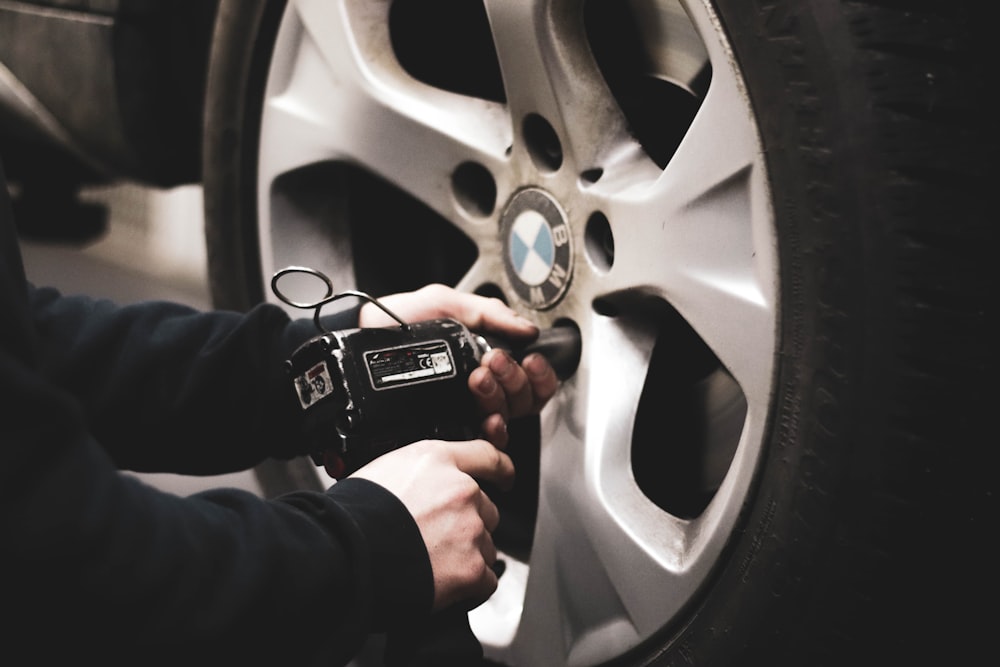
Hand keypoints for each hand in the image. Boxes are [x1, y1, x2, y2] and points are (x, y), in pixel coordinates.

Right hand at [351, 438, 514, 610]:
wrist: (343, 556)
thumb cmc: (351, 516)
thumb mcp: (382, 470)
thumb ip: (416, 474)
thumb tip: (421, 487)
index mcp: (437, 460)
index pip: (487, 455)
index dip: (500, 469)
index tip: (505, 477)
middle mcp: (461, 490)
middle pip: (486, 509)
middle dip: (468, 525)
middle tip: (436, 540)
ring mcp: (470, 530)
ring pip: (487, 545)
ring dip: (468, 556)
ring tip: (432, 565)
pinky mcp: (472, 569)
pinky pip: (486, 580)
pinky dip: (471, 587)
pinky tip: (446, 587)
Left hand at [359, 284, 559, 446]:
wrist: (361, 336)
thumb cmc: (398, 319)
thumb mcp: (446, 304)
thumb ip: (489, 313)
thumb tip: (528, 328)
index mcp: (484, 359)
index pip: (529, 378)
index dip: (539, 373)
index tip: (529, 358)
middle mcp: (479, 389)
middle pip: (523, 399)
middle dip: (514, 378)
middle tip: (493, 359)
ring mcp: (464, 410)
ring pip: (507, 418)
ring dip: (500, 396)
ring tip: (478, 377)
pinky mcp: (446, 428)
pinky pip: (484, 441)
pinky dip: (493, 429)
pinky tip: (487, 417)